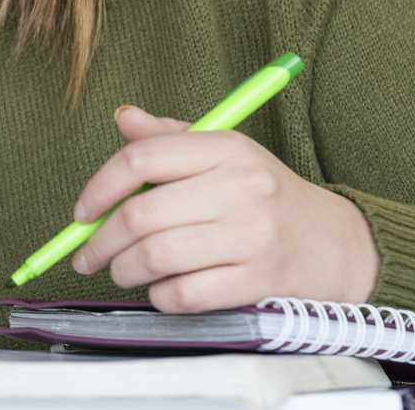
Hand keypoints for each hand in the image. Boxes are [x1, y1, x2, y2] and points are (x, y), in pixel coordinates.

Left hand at [71, 107, 380, 311]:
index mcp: (225, 147)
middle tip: (86, 252)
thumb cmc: (264, 194)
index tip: (82, 210)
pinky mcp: (258, 281)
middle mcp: (239, 187)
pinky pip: (185, 294)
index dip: (100, 186)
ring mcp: (251, 236)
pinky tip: (159, 289)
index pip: (143, 158)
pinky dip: (159, 296)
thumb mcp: (223, 152)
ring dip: (123, 270)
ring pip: (157, 257)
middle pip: (142, 214)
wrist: (332, 242)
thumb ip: (168, 137)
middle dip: (100, 240)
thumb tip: (124, 118)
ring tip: (119, 270)